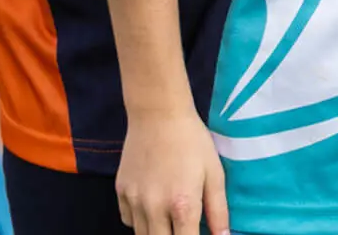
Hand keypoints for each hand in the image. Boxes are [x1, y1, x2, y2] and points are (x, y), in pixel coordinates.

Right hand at [116, 108, 229, 234]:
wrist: (158, 115)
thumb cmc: (192, 142)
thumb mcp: (214, 173)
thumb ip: (218, 209)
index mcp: (182, 205)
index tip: (196, 233)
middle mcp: (154, 208)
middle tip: (182, 226)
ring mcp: (133, 201)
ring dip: (157, 233)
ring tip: (169, 218)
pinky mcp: (119, 193)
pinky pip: (128, 220)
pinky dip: (140, 221)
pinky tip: (152, 207)